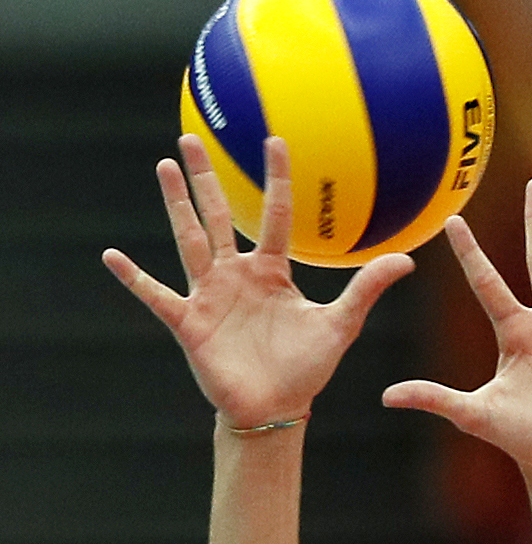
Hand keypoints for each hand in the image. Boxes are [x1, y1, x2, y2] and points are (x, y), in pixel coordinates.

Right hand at [102, 135, 413, 428]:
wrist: (276, 407)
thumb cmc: (306, 367)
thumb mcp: (341, 324)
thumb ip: (367, 289)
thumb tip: (408, 260)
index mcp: (272, 271)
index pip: (274, 215)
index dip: (275, 179)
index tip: (273, 139)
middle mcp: (236, 274)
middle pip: (219, 215)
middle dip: (205, 177)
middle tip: (191, 136)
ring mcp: (210, 295)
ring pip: (190, 239)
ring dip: (177, 204)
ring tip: (163, 166)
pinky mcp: (189, 322)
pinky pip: (157, 295)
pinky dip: (134, 277)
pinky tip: (112, 256)